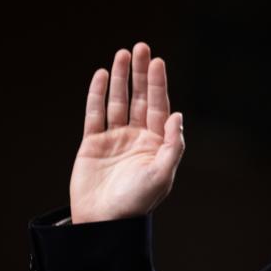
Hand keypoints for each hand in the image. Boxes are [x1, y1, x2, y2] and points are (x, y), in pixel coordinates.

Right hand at [69, 42, 184, 223]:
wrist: (104, 223)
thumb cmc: (137, 202)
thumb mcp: (162, 175)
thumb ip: (172, 145)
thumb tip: (177, 115)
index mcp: (157, 143)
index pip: (160, 106)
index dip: (158, 83)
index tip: (157, 61)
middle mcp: (137, 137)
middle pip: (141, 97)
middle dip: (141, 73)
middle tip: (141, 47)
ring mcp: (115, 138)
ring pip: (118, 101)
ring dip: (120, 78)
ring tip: (122, 54)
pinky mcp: (92, 144)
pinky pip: (95, 114)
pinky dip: (97, 94)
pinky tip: (100, 75)